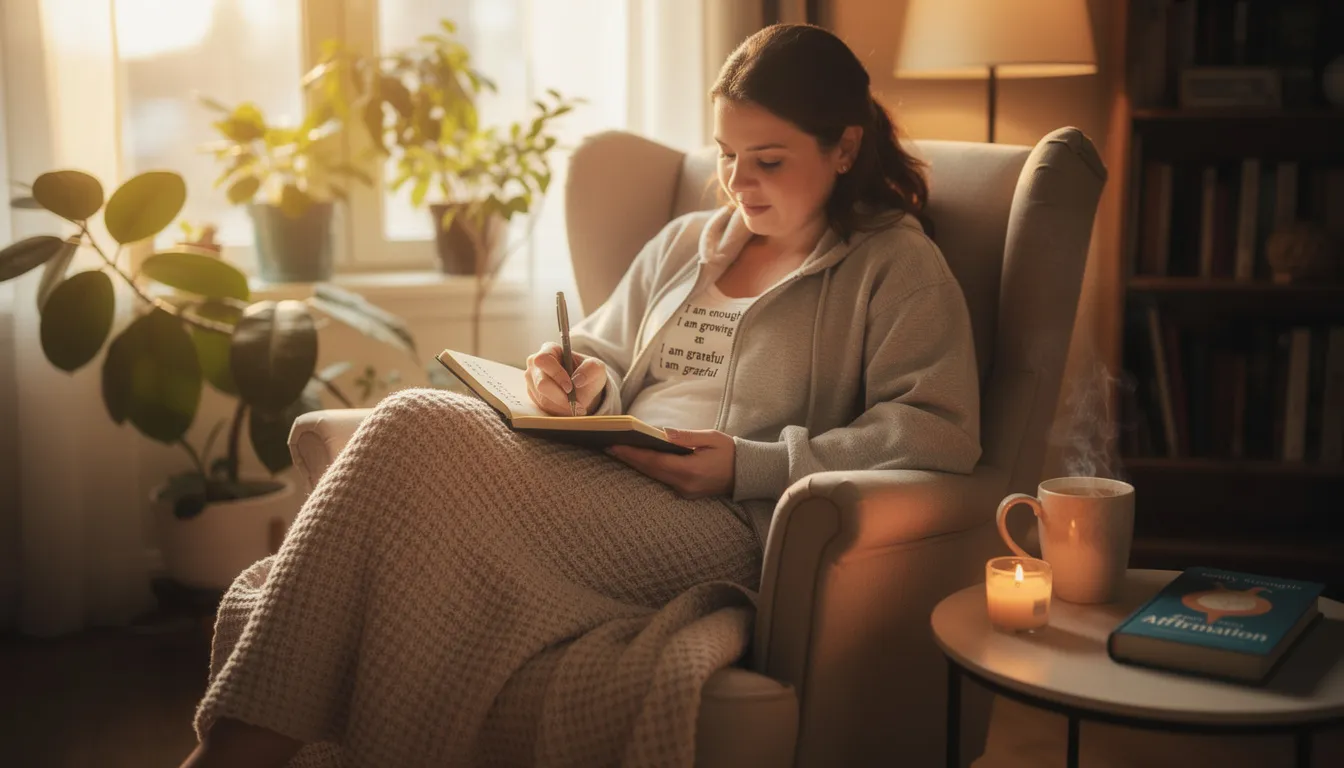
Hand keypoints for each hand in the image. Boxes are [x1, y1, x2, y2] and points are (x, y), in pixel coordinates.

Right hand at [525, 342, 607, 415]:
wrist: (583, 389)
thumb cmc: (588, 374)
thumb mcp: (597, 368)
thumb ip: (591, 369)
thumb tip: (577, 380)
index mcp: (549, 349)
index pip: (544, 360)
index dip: (556, 374)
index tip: (570, 387)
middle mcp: (536, 363)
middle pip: (541, 383)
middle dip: (560, 396)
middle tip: (575, 403)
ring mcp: (532, 379)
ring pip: (542, 398)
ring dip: (561, 405)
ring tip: (575, 406)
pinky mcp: (532, 393)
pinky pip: (541, 406)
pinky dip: (557, 409)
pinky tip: (567, 406)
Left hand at [606, 428, 735, 498]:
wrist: (747, 473)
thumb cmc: (730, 452)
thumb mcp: (710, 438)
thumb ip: (685, 437)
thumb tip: (661, 433)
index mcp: (690, 470)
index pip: (655, 461)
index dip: (633, 454)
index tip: (614, 446)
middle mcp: (684, 484)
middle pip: (650, 471)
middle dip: (628, 458)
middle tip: (607, 446)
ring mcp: (685, 491)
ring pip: (654, 476)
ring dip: (636, 464)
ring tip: (618, 451)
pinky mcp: (686, 492)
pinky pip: (662, 479)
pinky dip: (649, 468)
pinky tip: (639, 459)